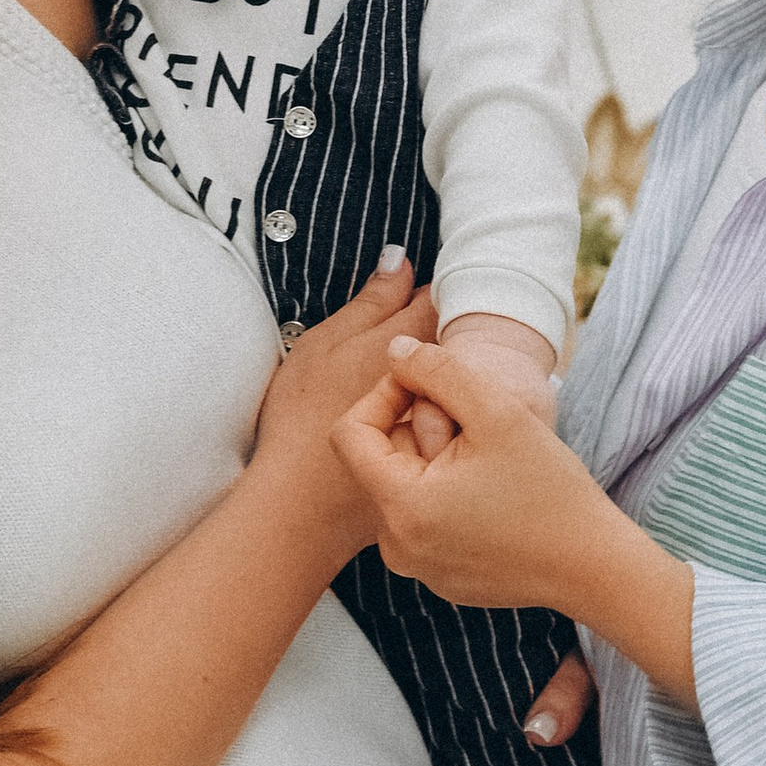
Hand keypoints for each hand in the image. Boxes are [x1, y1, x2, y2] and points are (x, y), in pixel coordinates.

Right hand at [253, 258, 438, 571]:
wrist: (302, 508)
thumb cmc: (302, 420)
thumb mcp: (326, 346)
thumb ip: (372, 302)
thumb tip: (402, 258)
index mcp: (417, 352)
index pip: (443, 303)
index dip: (423, 299)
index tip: (402, 307)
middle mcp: (446, 389)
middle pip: (461, 346)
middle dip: (441, 343)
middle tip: (398, 355)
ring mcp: (453, 431)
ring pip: (463, 390)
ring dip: (446, 384)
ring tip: (408, 394)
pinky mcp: (450, 465)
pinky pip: (462, 431)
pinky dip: (446, 423)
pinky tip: (413, 428)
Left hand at [335, 338, 615, 610]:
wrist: (594, 566)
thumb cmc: (551, 490)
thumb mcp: (496, 411)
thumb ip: (437, 370)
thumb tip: (395, 351)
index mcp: (401, 506)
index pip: (349, 433)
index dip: (383, 396)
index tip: (430, 388)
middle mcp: (397, 546)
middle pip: (378, 461)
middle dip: (417, 431)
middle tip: (474, 424)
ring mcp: (418, 567)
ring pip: (401, 489)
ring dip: (433, 461)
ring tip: (485, 458)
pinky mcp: (440, 578)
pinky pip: (423, 521)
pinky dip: (446, 497)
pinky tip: (492, 493)